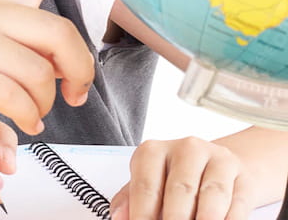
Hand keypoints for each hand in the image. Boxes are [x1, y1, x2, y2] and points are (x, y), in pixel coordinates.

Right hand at [0, 0, 94, 134]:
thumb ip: (23, 46)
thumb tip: (67, 66)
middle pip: (59, 33)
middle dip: (79, 71)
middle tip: (75, 94)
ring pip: (37, 73)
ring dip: (46, 105)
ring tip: (35, 116)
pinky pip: (12, 97)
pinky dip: (27, 117)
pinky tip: (25, 124)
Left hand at [110, 137, 257, 219]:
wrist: (218, 166)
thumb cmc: (174, 178)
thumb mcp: (148, 183)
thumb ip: (130, 200)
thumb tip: (119, 217)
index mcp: (153, 151)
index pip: (146, 186)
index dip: (143, 214)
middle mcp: (186, 149)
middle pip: (180, 190)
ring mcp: (218, 160)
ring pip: (212, 196)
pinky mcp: (243, 177)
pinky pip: (237, 204)